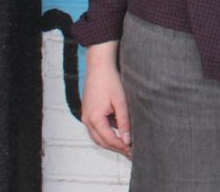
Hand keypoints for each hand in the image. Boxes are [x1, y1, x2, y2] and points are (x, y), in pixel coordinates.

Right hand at [81, 41, 132, 157]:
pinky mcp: (88, 112)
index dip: (121, 147)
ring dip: (110, 142)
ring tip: (126, 145)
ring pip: (97, 136)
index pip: (109, 139)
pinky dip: (107, 133)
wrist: (99, 66)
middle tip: (131, 153)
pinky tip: (119, 132)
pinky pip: (96, 128)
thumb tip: (127, 140)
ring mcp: (85, 116)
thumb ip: (124, 122)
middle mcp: (86, 120)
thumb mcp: (121, 102)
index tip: (133, 151)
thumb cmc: (110, 81)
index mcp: (94, 119)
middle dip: (116, 148)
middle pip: (101, 141)